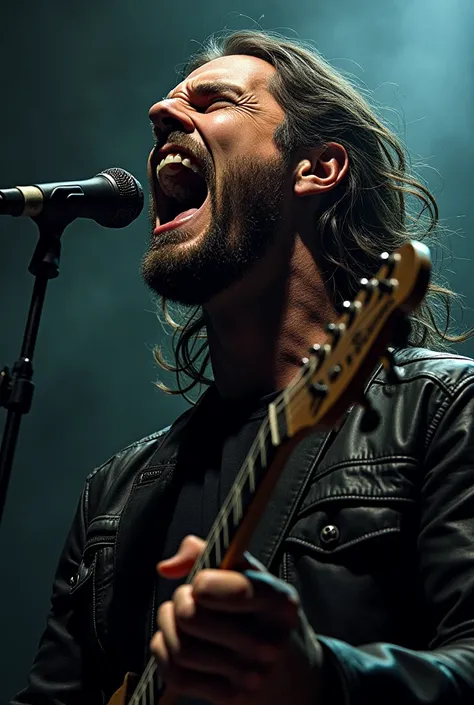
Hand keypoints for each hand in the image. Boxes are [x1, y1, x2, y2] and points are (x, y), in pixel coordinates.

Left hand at [150, 535, 322, 704]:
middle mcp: (266, 641)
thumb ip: (214, 555)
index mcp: (277, 602)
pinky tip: (178, 643)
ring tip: (181, 621)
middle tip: (187, 600)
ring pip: (180, 647)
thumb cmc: (267, 617)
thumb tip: (167, 567)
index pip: (214, 588)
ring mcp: (248, 675)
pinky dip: (165, 654)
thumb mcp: (256, 578)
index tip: (202, 582)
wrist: (296, 678)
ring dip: (168, 627)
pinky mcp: (229, 698)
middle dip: (179, 601)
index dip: (198, 582)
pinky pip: (175, 674)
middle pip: (190, 616)